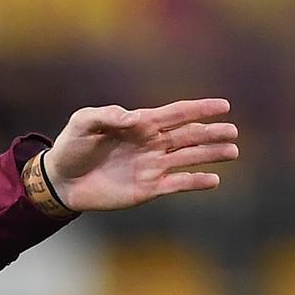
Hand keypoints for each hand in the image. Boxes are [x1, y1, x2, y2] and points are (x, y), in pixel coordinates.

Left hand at [45, 98, 238, 210]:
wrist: (61, 180)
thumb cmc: (70, 147)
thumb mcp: (81, 124)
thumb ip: (104, 116)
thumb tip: (131, 117)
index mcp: (140, 124)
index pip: (176, 114)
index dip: (199, 109)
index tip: (224, 105)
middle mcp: (151, 144)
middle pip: (189, 136)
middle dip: (211, 133)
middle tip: (233, 131)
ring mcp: (152, 166)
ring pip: (189, 158)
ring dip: (211, 155)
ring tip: (232, 151)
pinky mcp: (147, 188)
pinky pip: (177, 184)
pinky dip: (195, 182)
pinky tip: (213, 180)